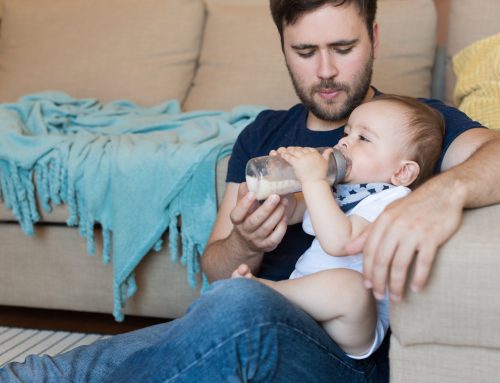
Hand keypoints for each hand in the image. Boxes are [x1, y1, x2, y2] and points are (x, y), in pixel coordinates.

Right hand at [229, 182, 288, 253]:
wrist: (246, 243)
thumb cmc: (246, 219)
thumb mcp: (241, 207)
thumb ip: (244, 194)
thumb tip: (248, 181)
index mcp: (237, 220)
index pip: (237, 214)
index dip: (244, 204)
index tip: (252, 193)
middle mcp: (245, 231)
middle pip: (254, 221)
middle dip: (266, 208)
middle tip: (276, 196)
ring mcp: (256, 240)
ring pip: (267, 228)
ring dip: (277, 214)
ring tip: (284, 202)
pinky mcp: (267, 246)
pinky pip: (275, 237)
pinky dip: (281, 227)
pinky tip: (285, 217)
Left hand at [278, 147, 329, 184]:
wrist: (315, 182)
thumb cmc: (320, 174)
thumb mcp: (326, 162)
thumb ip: (327, 155)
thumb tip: (330, 149)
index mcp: (315, 154)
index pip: (308, 149)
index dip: (303, 149)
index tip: (299, 150)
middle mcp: (309, 155)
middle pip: (300, 149)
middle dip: (295, 149)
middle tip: (290, 149)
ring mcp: (303, 158)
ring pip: (294, 152)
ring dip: (289, 151)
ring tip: (284, 151)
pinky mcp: (297, 163)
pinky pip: (290, 157)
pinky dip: (285, 155)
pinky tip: (282, 155)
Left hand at [345, 185, 462, 300]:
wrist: (444, 192)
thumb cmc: (413, 206)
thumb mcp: (388, 214)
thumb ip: (369, 232)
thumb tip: (348, 249)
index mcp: (384, 220)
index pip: (370, 250)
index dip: (367, 270)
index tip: (368, 285)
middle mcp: (396, 226)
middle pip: (382, 260)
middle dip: (379, 282)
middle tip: (380, 296)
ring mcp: (414, 231)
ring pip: (400, 264)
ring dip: (397, 284)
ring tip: (397, 297)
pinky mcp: (432, 237)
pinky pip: (424, 262)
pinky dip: (419, 278)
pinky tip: (416, 288)